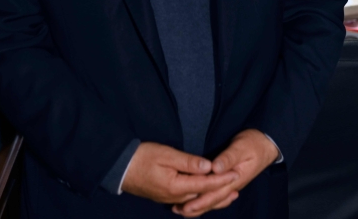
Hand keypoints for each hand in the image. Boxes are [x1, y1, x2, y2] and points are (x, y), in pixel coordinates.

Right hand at [120, 142, 239, 204]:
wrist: (119, 168)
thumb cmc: (142, 157)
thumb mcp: (165, 154)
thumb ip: (188, 162)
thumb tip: (209, 166)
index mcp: (176, 186)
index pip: (205, 184)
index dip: (222, 179)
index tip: (236, 173)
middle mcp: (174, 197)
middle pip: (203, 197)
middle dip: (221, 192)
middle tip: (238, 186)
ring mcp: (169, 199)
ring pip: (196, 202)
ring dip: (213, 198)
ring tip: (228, 194)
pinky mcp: (165, 197)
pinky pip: (188, 202)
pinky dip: (200, 199)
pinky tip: (205, 197)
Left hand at [173, 129, 279, 216]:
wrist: (266, 144)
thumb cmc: (253, 144)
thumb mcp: (240, 147)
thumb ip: (228, 158)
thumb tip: (215, 168)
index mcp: (235, 179)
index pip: (216, 193)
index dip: (201, 201)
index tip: (187, 206)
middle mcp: (232, 185)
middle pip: (213, 200)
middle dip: (196, 207)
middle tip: (178, 211)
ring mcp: (231, 185)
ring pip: (214, 200)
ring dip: (199, 206)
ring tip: (182, 210)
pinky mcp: (228, 181)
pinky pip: (216, 194)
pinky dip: (206, 200)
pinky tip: (197, 202)